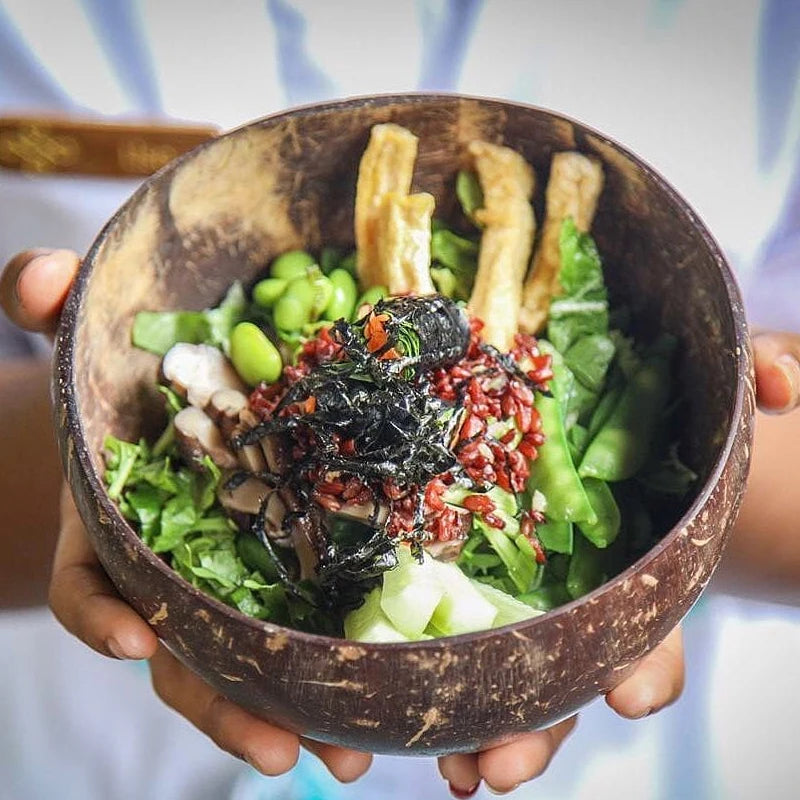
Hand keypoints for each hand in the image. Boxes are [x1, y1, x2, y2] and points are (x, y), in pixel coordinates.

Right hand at [0, 249, 372, 782]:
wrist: (174, 394)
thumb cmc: (123, 374)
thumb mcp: (85, 332)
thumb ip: (50, 303)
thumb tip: (44, 278)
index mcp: (109, 528)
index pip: (89, 585)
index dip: (103, 618)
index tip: (134, 642)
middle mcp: (166, 569)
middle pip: (186, 653)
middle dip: (227, 705)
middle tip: (283, 751)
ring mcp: (226, 577)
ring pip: (250, 659)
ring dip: (293, 708)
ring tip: (347, 755)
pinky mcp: (285, 567)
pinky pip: (304, 623)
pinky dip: (330, 661)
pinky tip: (375, 697)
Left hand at [439, 330, 799, 794]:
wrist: (619, 434)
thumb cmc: (670, 425)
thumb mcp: (710, 400)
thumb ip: (755, 377)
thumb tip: (777, 384)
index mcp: (646, 566)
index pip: (654, 627)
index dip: (648, 665)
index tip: (628, 698)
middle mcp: (591, 598)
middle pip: (565, 675)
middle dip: (541, 726)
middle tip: (500, 768)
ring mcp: (538, 595)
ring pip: (514, 673)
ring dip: (483, 722)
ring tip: (447, 765)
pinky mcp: (485, 573)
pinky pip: (463, 629)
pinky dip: (440, 670)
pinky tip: (402, 701)